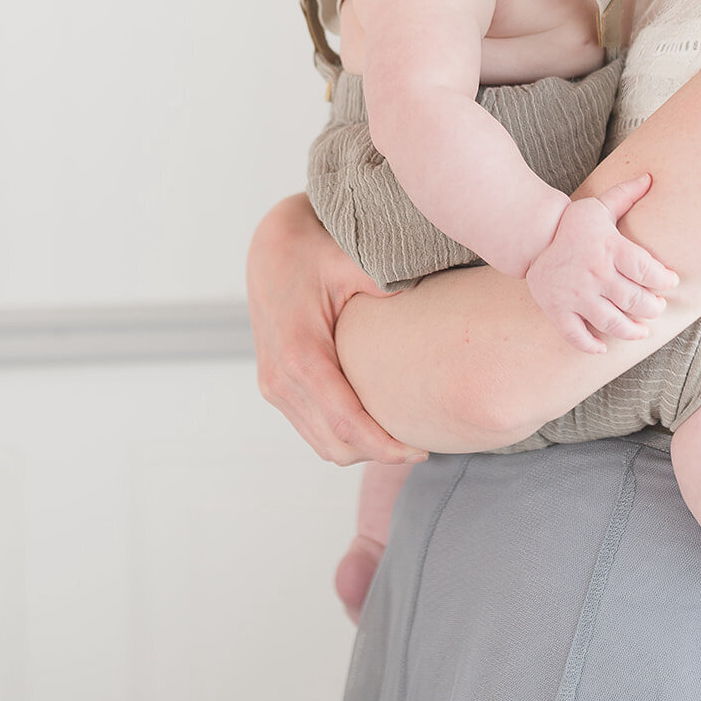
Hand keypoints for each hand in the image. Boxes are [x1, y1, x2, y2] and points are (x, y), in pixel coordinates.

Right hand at [246, 194, 428, 465]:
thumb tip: (430, 304)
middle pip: (335, 444)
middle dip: (379, 454)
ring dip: (361, 450)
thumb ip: (384, 286)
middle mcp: (280, 378)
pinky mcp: (274, 387)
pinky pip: (311, 428)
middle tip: (421, 444)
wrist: (270, 247)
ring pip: (322, 443)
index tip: (420, 449)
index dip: (384, 446)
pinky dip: (343, 437)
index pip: (346, 422)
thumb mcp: (350, 263)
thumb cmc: (311, 252)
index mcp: (299, 354)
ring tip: (402, 438)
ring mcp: (273, 386)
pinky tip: (374, 424)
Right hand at [524, 174, 676, 353]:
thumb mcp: (598, 208)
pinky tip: (603, 346)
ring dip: (632, 331)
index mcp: (608, 248)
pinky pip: (577, 335)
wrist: (532, 240)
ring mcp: (575, 294)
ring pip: (613, 323)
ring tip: (642, 329)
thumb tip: (650, 177)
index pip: (647, 270)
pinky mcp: (557, 310)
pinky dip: (592, 345)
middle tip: (657, 307)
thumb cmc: (573, 227)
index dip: (664, 280)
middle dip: (653, 308)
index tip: (670, 282)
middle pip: (635, 300)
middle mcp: (594, 273)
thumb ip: (625, 195)